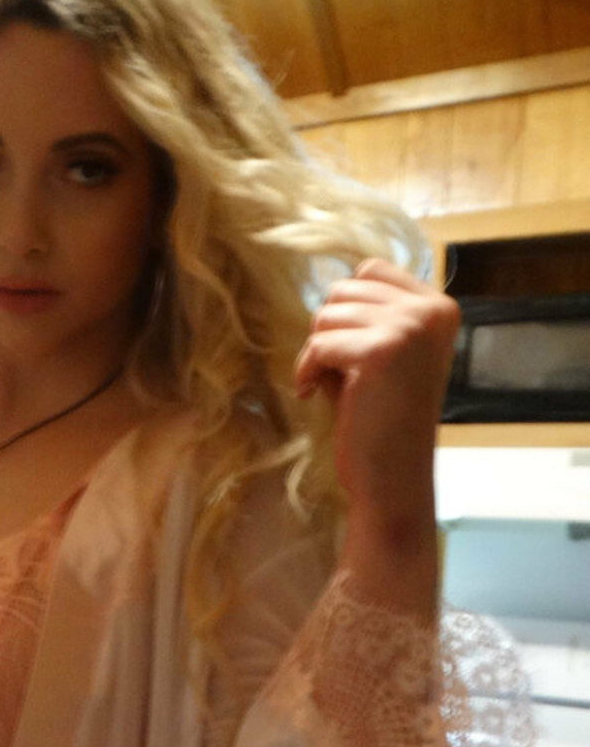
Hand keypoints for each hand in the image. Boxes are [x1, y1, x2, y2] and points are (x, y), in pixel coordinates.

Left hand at [293, 257, 459, 530]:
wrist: (392, 477)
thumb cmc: (380, 419)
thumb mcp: (383, 354)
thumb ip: (366, 316)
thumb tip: (327, 285)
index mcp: (439, 307)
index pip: (372, 269)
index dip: (346, 308)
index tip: (347, 349)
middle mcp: (431, 311)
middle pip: (344, 288)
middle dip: (328, 330)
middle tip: (336, 371)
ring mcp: (409, 328)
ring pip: (327, 313)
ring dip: (317, 351)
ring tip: (331, 384)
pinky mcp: (381, 351)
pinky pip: (318, 343)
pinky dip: (306, 369)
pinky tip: (311, 393)